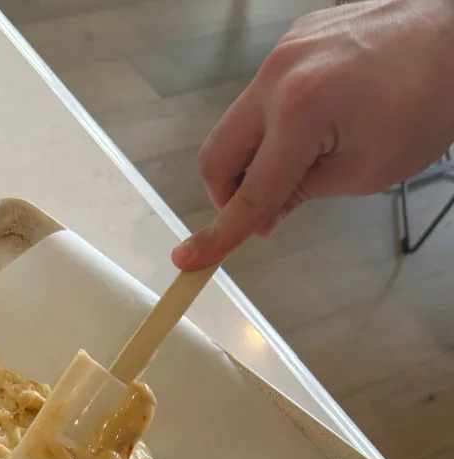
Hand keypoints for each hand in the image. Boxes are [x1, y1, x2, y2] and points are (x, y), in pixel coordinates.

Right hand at [173, 0, 453, 269]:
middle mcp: (279, 76)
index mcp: (299, 113)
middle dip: (230, 194)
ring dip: (255, 159)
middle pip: (217, 155)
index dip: (218, 235)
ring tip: (303, 165)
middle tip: (266, 212)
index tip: (188, 259)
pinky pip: (262, 96)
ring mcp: (283, 53)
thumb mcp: (364, 171)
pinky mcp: (293, 41)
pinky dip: (274, 126)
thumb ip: (300, 193)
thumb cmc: (429, 100)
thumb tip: (263, 214)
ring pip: (237, 126)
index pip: (248, 194)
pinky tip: (315, 128)